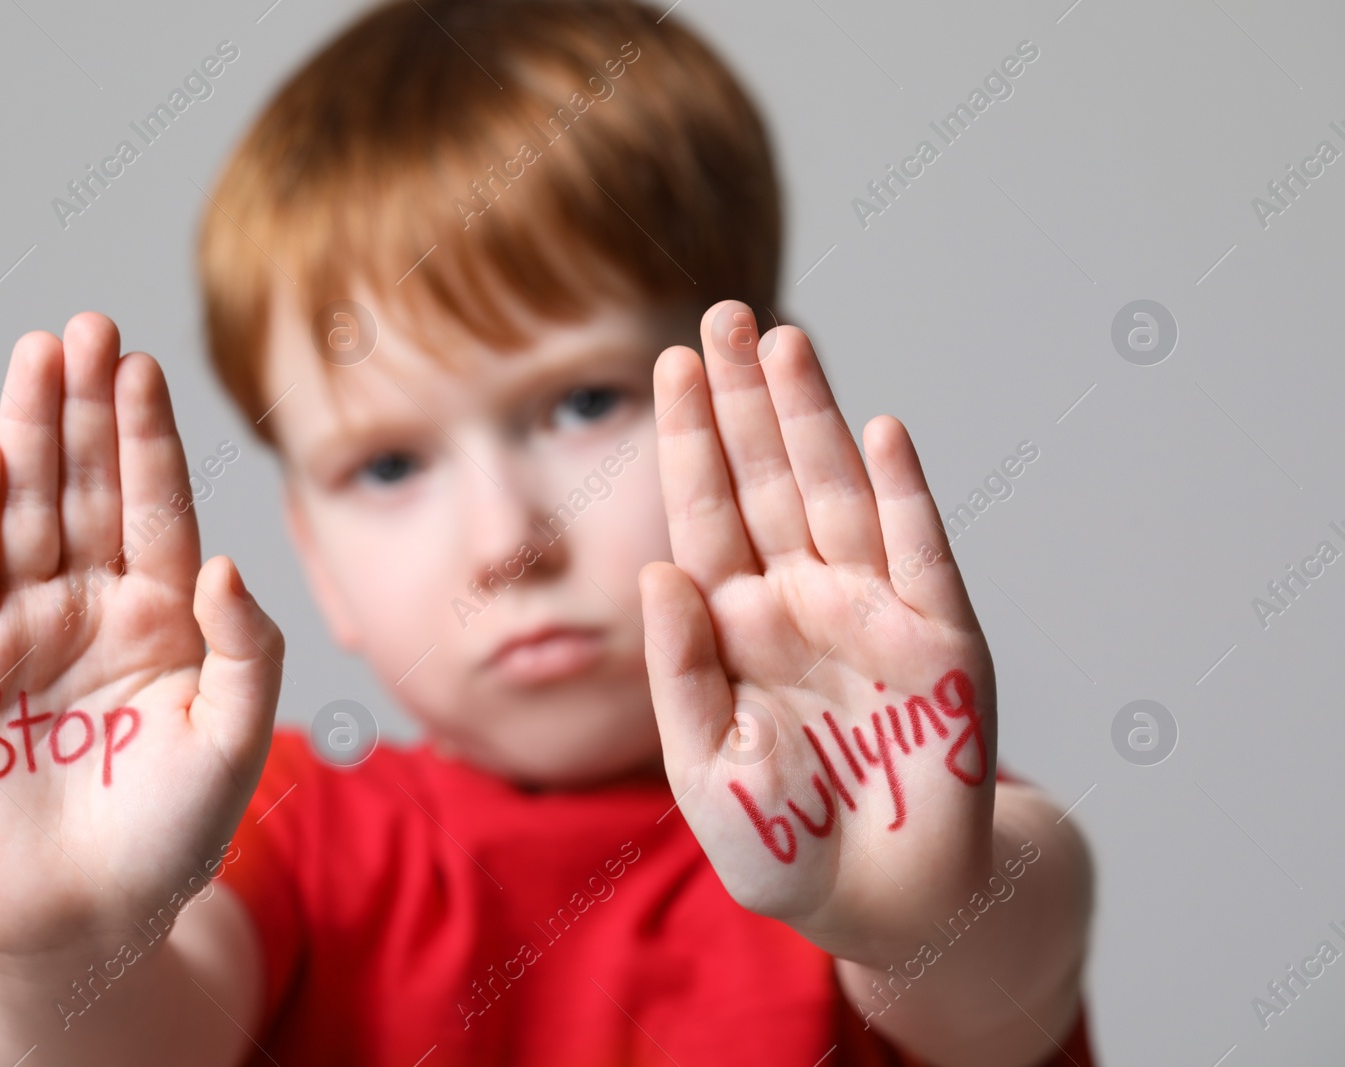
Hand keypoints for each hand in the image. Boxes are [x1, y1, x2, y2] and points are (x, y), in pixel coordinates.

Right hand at [0, 313, 283, 958]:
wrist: (92, 913)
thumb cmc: (175, 829)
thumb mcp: (238, 736)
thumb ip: (248, 648)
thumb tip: (225, 560)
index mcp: (163, 614)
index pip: (156, 505)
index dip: (149, 438)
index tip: (146, 365)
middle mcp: (91, 607)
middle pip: (88, 489)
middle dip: (87, 409)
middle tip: (89, 324)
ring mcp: (22, 631)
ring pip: (25, 514)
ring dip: (30, 436)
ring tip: (37, 356)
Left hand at [639, 301, 994, 960]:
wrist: (887, 907)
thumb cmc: (784, 844)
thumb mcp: (704, 769)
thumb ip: (678, 673)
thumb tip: (658, 571)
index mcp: (735, 625)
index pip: (705, 512)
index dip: (689, 439)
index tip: (670, 362)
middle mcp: (800, 601)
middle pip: (766, 480)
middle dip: (745, 399)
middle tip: (725, 313)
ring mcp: (871, 614)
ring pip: (836, 496)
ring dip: (814, 418)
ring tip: (785, 340)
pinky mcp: (940, 645)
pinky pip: (918, 557)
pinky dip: (901, 496)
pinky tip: (879, 433)